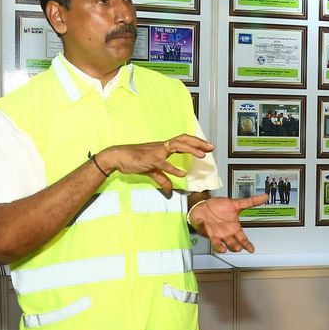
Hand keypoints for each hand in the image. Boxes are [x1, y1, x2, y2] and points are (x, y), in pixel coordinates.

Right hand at [98, 134, 214, 193]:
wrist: (117, 156)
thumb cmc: (133, 160)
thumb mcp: (151, 171)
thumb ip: (162, 179)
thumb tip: (170, 190)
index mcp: (163, 147)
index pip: (183, 141)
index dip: (195, 142)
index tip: (207, 147)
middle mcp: (162, 146)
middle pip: (183, 139)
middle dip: (198, 143)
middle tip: (211, 147)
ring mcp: (156, 152)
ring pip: (177, 146)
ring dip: (191, 149)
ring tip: (202, 155)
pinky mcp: (150, 160)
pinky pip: (163, 164)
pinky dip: (173, 168)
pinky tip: (182, 173)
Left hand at [191, 195, 265, 252]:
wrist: (203, 204)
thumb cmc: (218, 207)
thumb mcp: (236, 203)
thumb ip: (250, 202)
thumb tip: (264, 196)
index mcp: (234, 228)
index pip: (242, 239)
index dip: (247, 245)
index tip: (251, 249)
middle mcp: (225, 233)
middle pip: (231, 244)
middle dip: (234, 247)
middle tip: (237, 248)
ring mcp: (214, 233)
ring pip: (217, 244)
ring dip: (219, 247)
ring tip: (222, 249)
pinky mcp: (204, 229)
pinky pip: (203, 230)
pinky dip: (203, 229)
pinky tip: (205, 227)